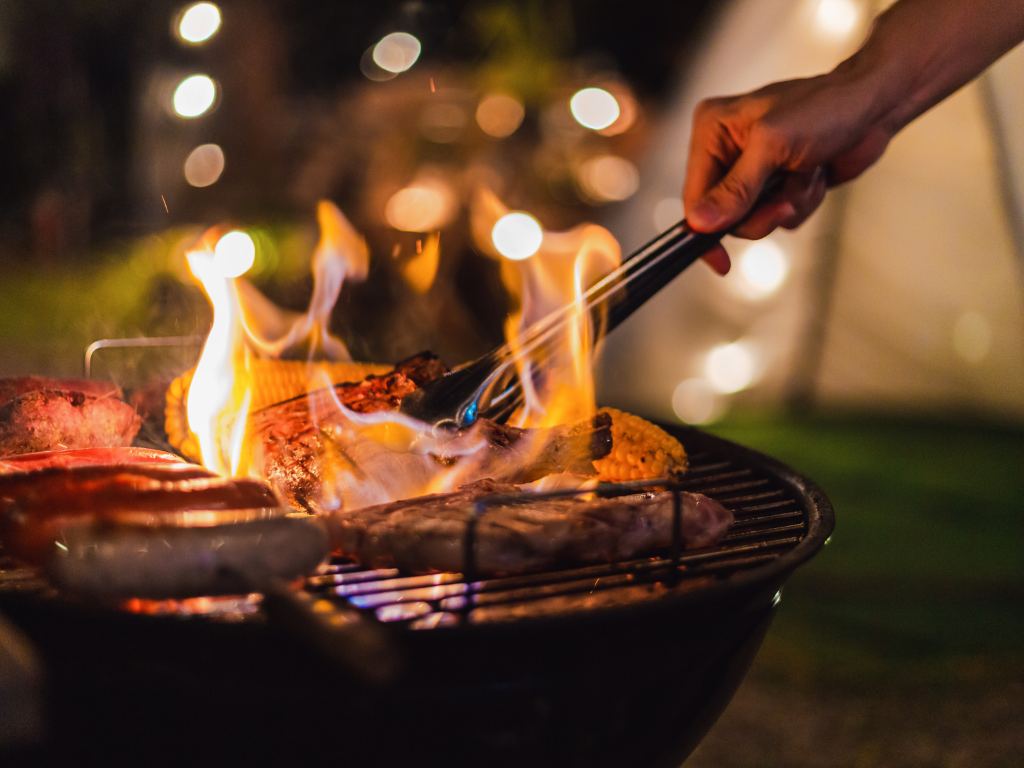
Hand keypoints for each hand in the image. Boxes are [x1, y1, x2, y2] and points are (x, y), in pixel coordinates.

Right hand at [684, 73, 892, 273]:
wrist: (874, 106)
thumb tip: (700, 222)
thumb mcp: (773, 146)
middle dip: (760, 213)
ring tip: (808, 173)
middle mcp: (726, 150)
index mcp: (712, 130)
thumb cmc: (826, 107)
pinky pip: (779, 217)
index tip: (719, 260)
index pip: (693, 195)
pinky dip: (802, 202)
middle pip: (723, 215)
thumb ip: (735, 188)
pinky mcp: (777, 184)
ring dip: (787, 204)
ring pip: (754, 219)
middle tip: (786, 201)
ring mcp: (752, 169)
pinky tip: (815, 174)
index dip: (704, 230)